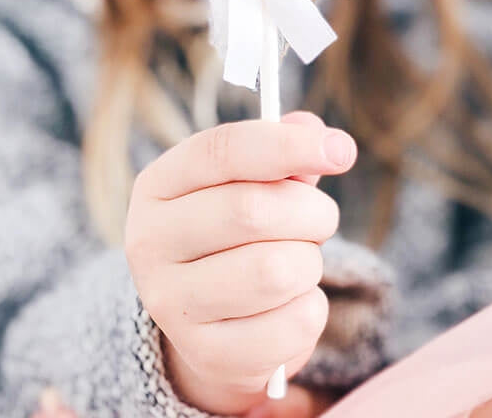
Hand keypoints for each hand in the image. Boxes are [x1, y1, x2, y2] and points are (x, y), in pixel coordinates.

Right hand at [124, 112, 356, 415]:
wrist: (204, 315)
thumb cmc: (233, 230)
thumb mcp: (247, 181)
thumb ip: (283, 150)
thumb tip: (325, 137)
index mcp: (157, 185)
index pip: (222, 151)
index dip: (287, 145)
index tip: (342, 151)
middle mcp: (150, 241)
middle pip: (253, 210)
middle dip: (310, 212)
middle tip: (319, 218)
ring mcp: (170, 302)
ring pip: (276, 271)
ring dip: (309, 262)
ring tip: (298, 260)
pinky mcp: (206, 353)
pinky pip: (292, 325)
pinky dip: (310, 309)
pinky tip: (290, 303)